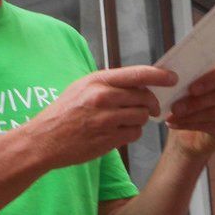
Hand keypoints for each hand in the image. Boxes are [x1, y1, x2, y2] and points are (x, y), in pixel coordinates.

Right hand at [28, 65, 177, 169]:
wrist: (42, 140)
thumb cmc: (62, 114)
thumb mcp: (81, 89)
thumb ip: (108, 84)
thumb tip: (138, 84)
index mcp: (97, 81)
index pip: (138, 74)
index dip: (160, 75)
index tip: (172, 78)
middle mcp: (103, 98)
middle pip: (144, 97)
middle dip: (150, 104)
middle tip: (151, 109)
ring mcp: (106, 119)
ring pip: (141, 117)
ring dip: (139, 120)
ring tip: (125, 122)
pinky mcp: (108, 139)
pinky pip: (134, 134)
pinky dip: (131, 133)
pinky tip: (118, 133)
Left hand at [165, 65, 214, 156]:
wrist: (190, 130)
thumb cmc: (187, 101)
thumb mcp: (183, 88)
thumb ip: (182, 80)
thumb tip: (167, 75)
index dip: (208, 81)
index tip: (191, 89)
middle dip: (196, 103)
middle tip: (175, 108)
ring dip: (191, 116)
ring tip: (171, 117)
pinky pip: (213, 127)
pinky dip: (191, 125)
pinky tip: (175, 124)